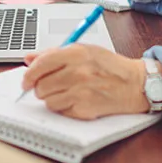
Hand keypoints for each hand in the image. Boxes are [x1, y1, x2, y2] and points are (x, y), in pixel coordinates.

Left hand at [20, 44, 149, 119]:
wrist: (135, 84)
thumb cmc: (110, 67)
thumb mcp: (84, 51)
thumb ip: (54, 54)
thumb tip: (29, 59)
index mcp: (76, 53)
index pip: (41, 64)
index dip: (29, 75)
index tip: (26, 81)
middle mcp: (78, 72)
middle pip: (41, 86)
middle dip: (41, 88)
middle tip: (50, 87)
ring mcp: (81, 91)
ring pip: (48, 100)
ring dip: (53, 99)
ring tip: (67, 92)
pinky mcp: (85, 108)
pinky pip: (60, 111)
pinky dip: (64, 108)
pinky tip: (76, 100)